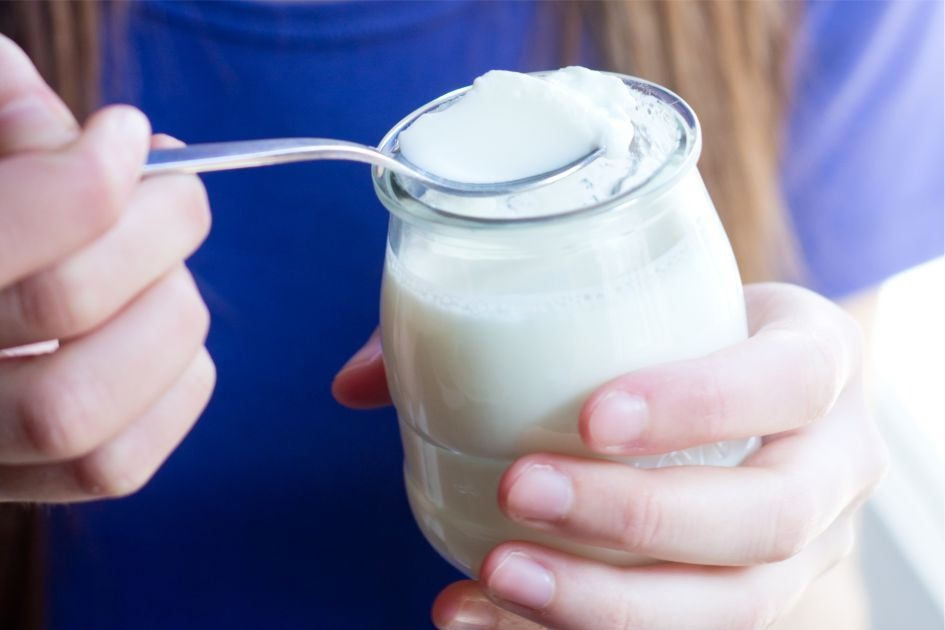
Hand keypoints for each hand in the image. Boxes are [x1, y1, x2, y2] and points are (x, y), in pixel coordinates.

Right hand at [0, 36, 213, 501]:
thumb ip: (6, 119)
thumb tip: (103, 137)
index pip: (5, 236)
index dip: (89, 178)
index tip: (128, 133)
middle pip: (63, 306)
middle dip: (155, 229)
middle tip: (178, 191)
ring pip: (84, 408)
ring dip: (168, 313)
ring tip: (165, 266)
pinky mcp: (17, 485)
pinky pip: (115, 466)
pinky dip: (176, 386)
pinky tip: (162, 325)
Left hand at [335, 283, 887, 628]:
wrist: (750, 388)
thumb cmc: (683, 331)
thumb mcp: (636, 297)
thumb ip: (499, 326)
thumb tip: (355, 384)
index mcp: (814, 361)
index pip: (786, 383)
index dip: (702, 404)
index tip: (594, 415)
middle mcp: (827, 465)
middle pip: (765, 518)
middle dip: (634, 516)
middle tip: (520, 492)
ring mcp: (802, 548)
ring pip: (731, 604)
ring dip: (604, 601)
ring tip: (490, 575)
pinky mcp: (752, 597)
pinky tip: (486, 617)